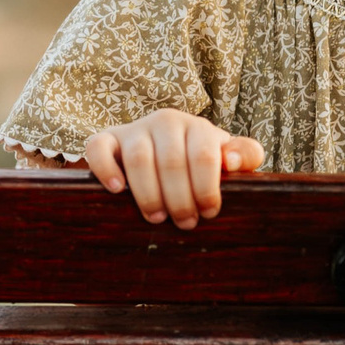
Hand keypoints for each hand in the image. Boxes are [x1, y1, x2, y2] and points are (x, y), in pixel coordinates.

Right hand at [79, 110, 264, 228]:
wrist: (164, 152)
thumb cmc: (202, 164)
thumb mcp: (228, 157)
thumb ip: (246, 154)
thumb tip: (231, 161)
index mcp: (197, 126)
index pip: (203, 155)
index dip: (206, 188)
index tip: (208, 213)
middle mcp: (165, 121)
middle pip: (171, 162)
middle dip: (179, 199)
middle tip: (184, 223)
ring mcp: (134, 129)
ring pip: (138, 158)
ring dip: (148, 194)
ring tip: (156, 217)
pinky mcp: (107, 139)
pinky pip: (99, 148)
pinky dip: (105, 168)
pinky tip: (117, 190)